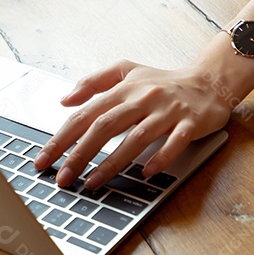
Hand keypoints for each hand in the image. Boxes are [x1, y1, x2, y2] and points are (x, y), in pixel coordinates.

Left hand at [33, 57, 247, 189]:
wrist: (208, 82)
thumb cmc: (163, 81)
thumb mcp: (126, 71)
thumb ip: (94, 82)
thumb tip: (66, 100)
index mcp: (125, 88)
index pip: (86, 114)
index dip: (62, 137)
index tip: (44, 159)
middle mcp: (144, 98)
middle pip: (106, 126)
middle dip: (80, 154)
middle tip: (63, 177)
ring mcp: (167, 111)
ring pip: (136, 138)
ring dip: (112, 163)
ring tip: (93, 183)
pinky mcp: (190, 123)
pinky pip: (175, 143)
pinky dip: (161, 158)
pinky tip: (146, 173)